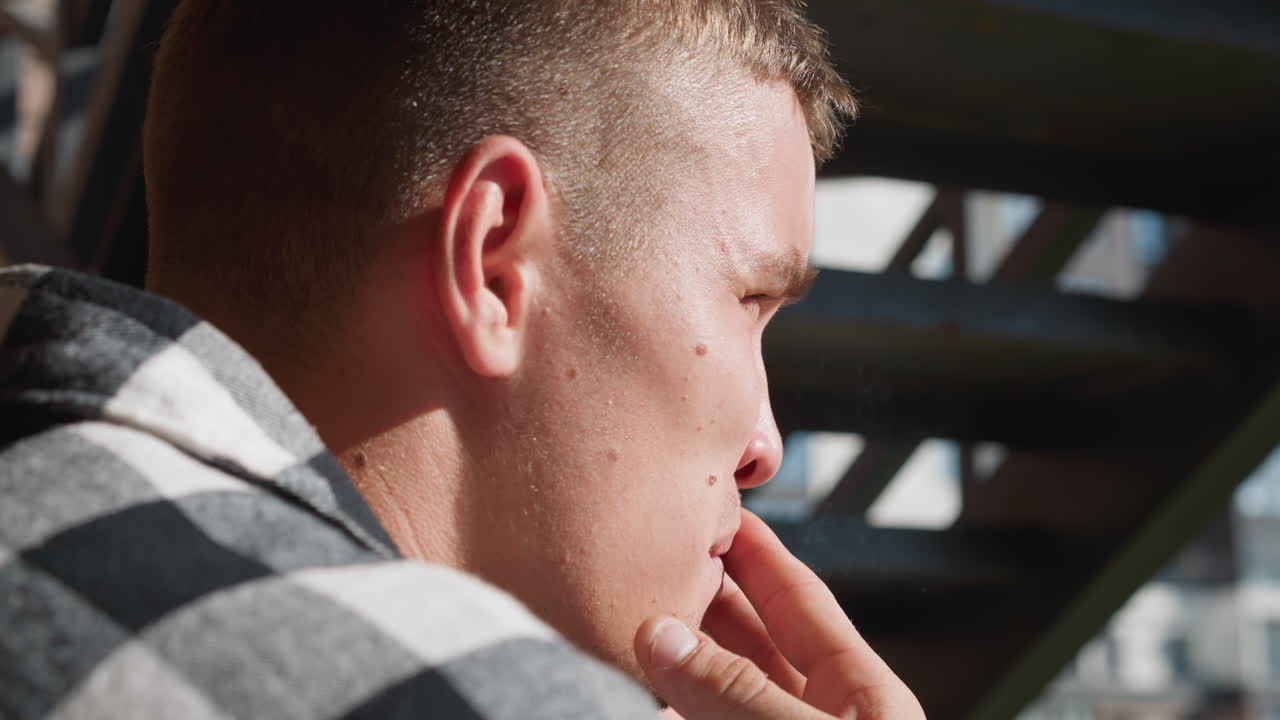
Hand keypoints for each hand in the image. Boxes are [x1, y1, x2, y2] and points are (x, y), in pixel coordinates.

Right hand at [635, 509, 924, 718]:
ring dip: (677, 657)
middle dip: (704, 596)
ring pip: (718, 691)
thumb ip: (739, 691)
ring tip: (632, 615)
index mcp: (863, 697)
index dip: (758, 552)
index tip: (718, 509)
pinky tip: (643, 689)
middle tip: (654, 556)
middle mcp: (818, 718)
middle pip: (752, 642)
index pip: (802, 601)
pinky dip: (670, 702)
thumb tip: (663, 636)